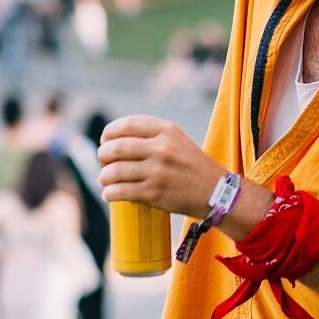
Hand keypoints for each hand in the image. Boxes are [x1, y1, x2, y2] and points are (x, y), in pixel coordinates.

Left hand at [96, 115, 226, 217]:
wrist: (215, 192)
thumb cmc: (192, 166)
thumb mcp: (177, 140)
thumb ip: (151, 136)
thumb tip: (115, 141)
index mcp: (167, 130)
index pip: (127, 124)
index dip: (110, 132)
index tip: (105, 139)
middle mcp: (161, 148)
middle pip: (116, 147)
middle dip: (102, 155)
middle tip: (103, 162)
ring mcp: (157, 171)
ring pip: (114, 171)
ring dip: (103, 177)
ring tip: (104, 180)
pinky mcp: (154, 193)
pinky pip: (120, 191)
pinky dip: (109, 193)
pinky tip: (109, 194)